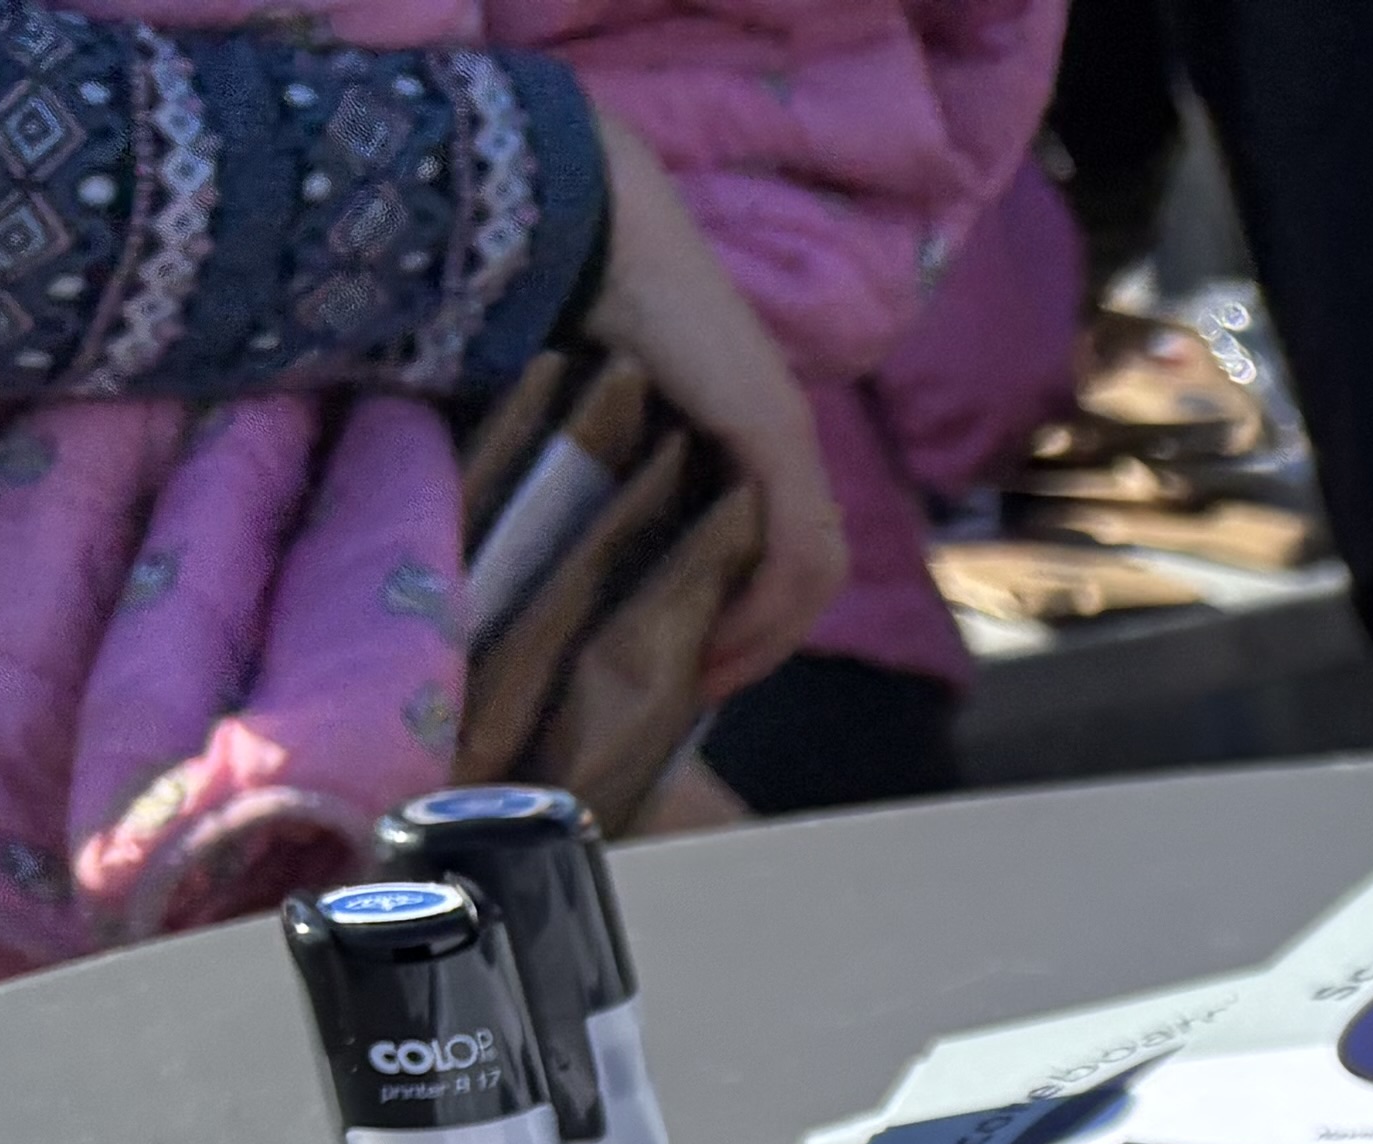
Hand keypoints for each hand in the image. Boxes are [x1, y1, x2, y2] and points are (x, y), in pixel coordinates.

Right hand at [578, 109, 843, 702]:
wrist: (595, 225)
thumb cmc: (572, 305)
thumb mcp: (596, 411)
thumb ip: (608, 465)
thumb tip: (560, 533)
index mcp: (751, 432)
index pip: (782, 545)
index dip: (755, 615)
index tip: (699, 663)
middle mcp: (784, 438)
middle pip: (807, 571)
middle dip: (763, 639)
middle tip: (703, 688)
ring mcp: (787, 436)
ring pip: (812, 569)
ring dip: (767, 636)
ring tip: (708, 677)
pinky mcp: (776, 435)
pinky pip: (795, 548)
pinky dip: (767, 605)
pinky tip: (720, 638)